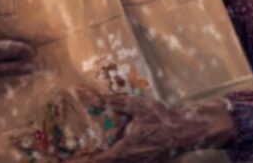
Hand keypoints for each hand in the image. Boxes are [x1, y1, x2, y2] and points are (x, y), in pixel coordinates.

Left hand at [74, 90, 235, 162]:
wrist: (186, 131)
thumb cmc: (161, 118)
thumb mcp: (137, 106)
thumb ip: (114, 102)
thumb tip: (92, 96)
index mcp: (126, 149)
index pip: (99, 161)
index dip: (82, 162)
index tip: (66, 162)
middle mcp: (131, 161)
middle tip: (68, 161)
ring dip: (100, 162)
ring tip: (83, 158)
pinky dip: (113, 161)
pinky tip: (108, 155)